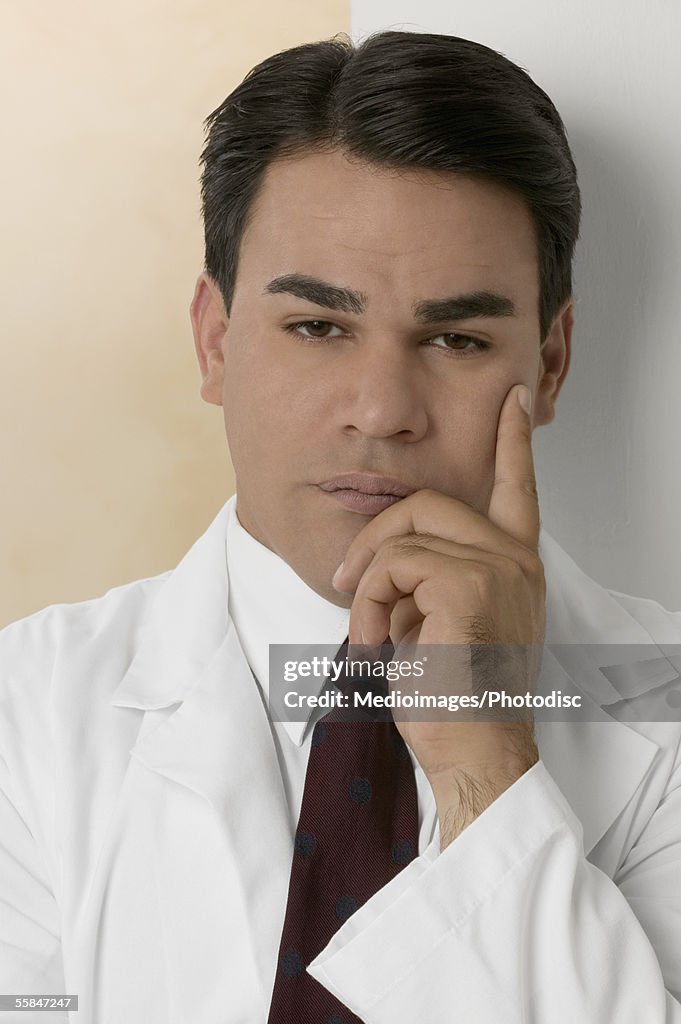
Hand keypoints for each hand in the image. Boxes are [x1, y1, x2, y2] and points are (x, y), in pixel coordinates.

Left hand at [332, 384, 544, 845]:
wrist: (474, 751)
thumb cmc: (456, 699)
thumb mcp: (445, 626)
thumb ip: (434, 580)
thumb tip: (389, 560)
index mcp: (515, 566)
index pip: (518, 488)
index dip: (513, 442)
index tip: (513, 402)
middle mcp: (514, 558)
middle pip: (428, 501)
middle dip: (375, 537)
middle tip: (349, 582)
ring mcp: (496, 566)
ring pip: (404, 532)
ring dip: (369, 583)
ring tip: (373, 632)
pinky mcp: (467, 582)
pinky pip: (392, 564)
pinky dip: (370, 602)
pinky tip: (380, 641)